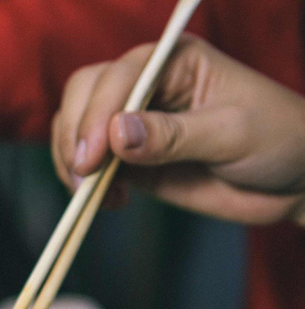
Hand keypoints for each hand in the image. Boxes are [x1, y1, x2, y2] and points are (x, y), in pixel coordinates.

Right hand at [52, 35, 304, 224]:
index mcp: (173, 62)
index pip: (116, 77)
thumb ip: (174, 134)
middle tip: (85, 178)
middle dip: (76, 134)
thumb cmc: (278, 140)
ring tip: (94, 194)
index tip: (92, 158)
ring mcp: (133, 122)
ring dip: (72, 160)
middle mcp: (147, 85)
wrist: (293, 181)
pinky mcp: (129, 158)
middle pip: (83, 93)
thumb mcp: (232, 134)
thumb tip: (116, 133)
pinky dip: (84, 182)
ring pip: (75, 125)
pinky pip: (87, 163)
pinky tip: (110, 201)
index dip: (95, 115)